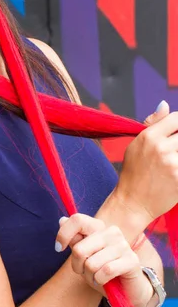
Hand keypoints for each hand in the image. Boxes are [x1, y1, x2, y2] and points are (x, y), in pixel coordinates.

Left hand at [56, 214, 152, 306]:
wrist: (127, 290)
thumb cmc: (102, 272)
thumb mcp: (84, 257)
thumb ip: (75, 240)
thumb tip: (61, 220)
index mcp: (100, 227)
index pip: (77, 220)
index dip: (63, 234)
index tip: (58, 248)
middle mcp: (112, 232)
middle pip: (80, 248)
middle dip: (77, 266)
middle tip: (85, 272)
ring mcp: (123, 245)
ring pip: (91, 263)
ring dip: (90, 277)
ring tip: (97, 278)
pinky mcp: (131, 260)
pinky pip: (105, 272)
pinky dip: (100, 281)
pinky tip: (104, 281)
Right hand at [116, 100, 177, 222]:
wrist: (132, 203)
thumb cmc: (134, 173)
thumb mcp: (136, 144)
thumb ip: (152, 124)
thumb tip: (165, 104)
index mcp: (148, 136)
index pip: (176, 118)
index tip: (177, 134)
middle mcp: (160, 148)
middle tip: (174, 151)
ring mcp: (171, 164)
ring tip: (173, 161)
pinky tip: (175, 173)